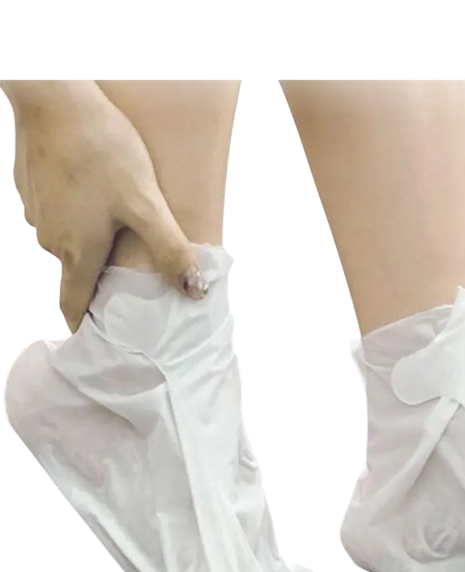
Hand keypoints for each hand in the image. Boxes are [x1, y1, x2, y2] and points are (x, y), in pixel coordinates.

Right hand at [3, 80, 206, 332]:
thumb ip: (169, 250)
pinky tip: (97, 189)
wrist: (55, 97)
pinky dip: (78, 209)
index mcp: (76, 251)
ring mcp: (37, 213)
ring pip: (69, 237)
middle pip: (78, 269)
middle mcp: (50, 239)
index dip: (84, 325)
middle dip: (101, 273)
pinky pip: (59, 211)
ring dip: (91, 236)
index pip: (73, 304)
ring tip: (118, 219)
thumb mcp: (146, 204)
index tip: (93, 341)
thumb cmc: (102, 151)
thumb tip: (194, 291)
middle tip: (129, 265)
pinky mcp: (32, 188)